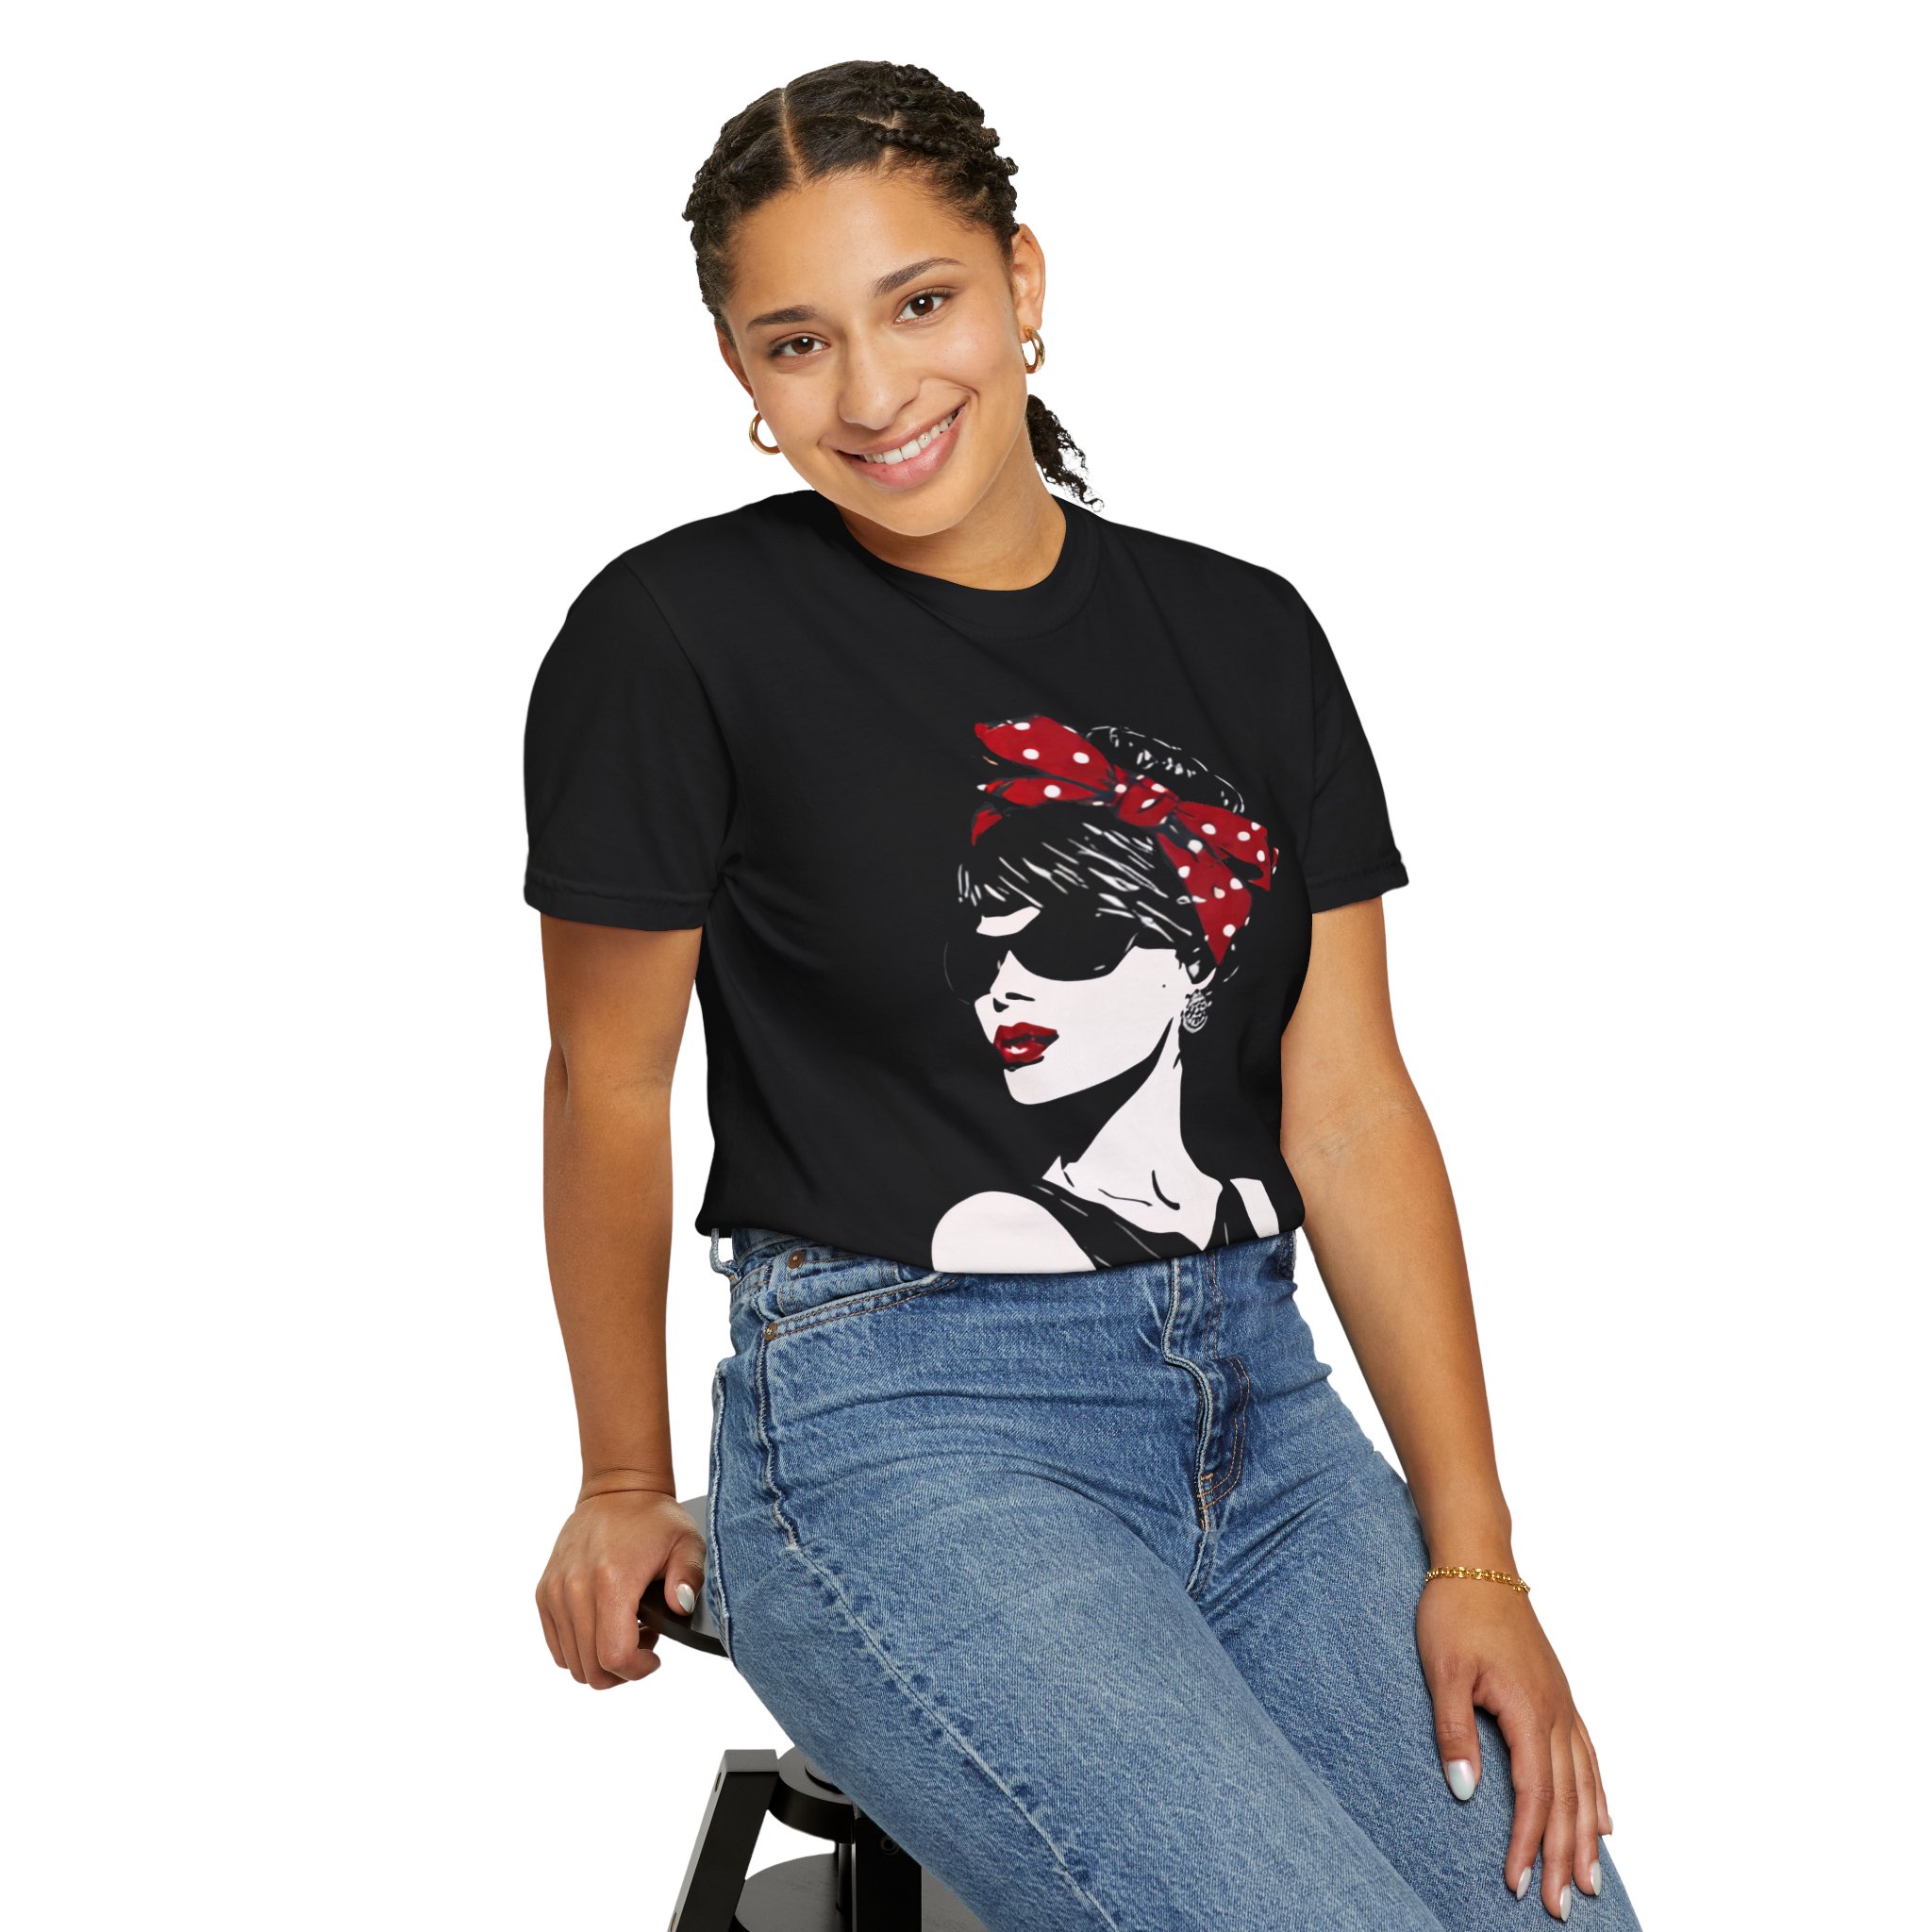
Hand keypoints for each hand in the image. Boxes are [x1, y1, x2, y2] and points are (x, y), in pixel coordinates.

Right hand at [535, 1484, 705, 1688]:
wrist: (618, 1490)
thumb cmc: (654, 1519)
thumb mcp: (687, 1543)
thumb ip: (689, 1578)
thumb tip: (681, 1606)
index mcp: (613, 1579)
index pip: (614, 1656)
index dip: (637, 1670)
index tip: (654, 1657)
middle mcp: (577, 1588)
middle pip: (591, 1667)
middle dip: (622, 1672)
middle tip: (643, 1646)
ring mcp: (556, 1591)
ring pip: (571, 1661)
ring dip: (600, 1660)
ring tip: (625, 1632)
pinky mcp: (545, 1592)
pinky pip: (557, 1646)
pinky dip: (579, 1649)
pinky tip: (604, 1626)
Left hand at [1416, 1573, 1612, 1919]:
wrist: (1478, 1563)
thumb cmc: (1454, 1612)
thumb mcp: (1442, 1671)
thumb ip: (1454, 1732)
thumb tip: (1463, 1793)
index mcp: (1529, 1710)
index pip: (1533, 1794)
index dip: (1526, 1843)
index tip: (1516, 1883)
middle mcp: (1556, 1713)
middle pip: (1567, 1799)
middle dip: (1563, 1857)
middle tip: (1562, 1907)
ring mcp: (1563, 1703)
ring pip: (1585, 1783)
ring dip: (1587, 1836)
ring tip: (1590, 1882)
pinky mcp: (1560, 1694)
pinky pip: (1588, 1755)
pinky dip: (1598, 1793)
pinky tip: (1604, 1820)